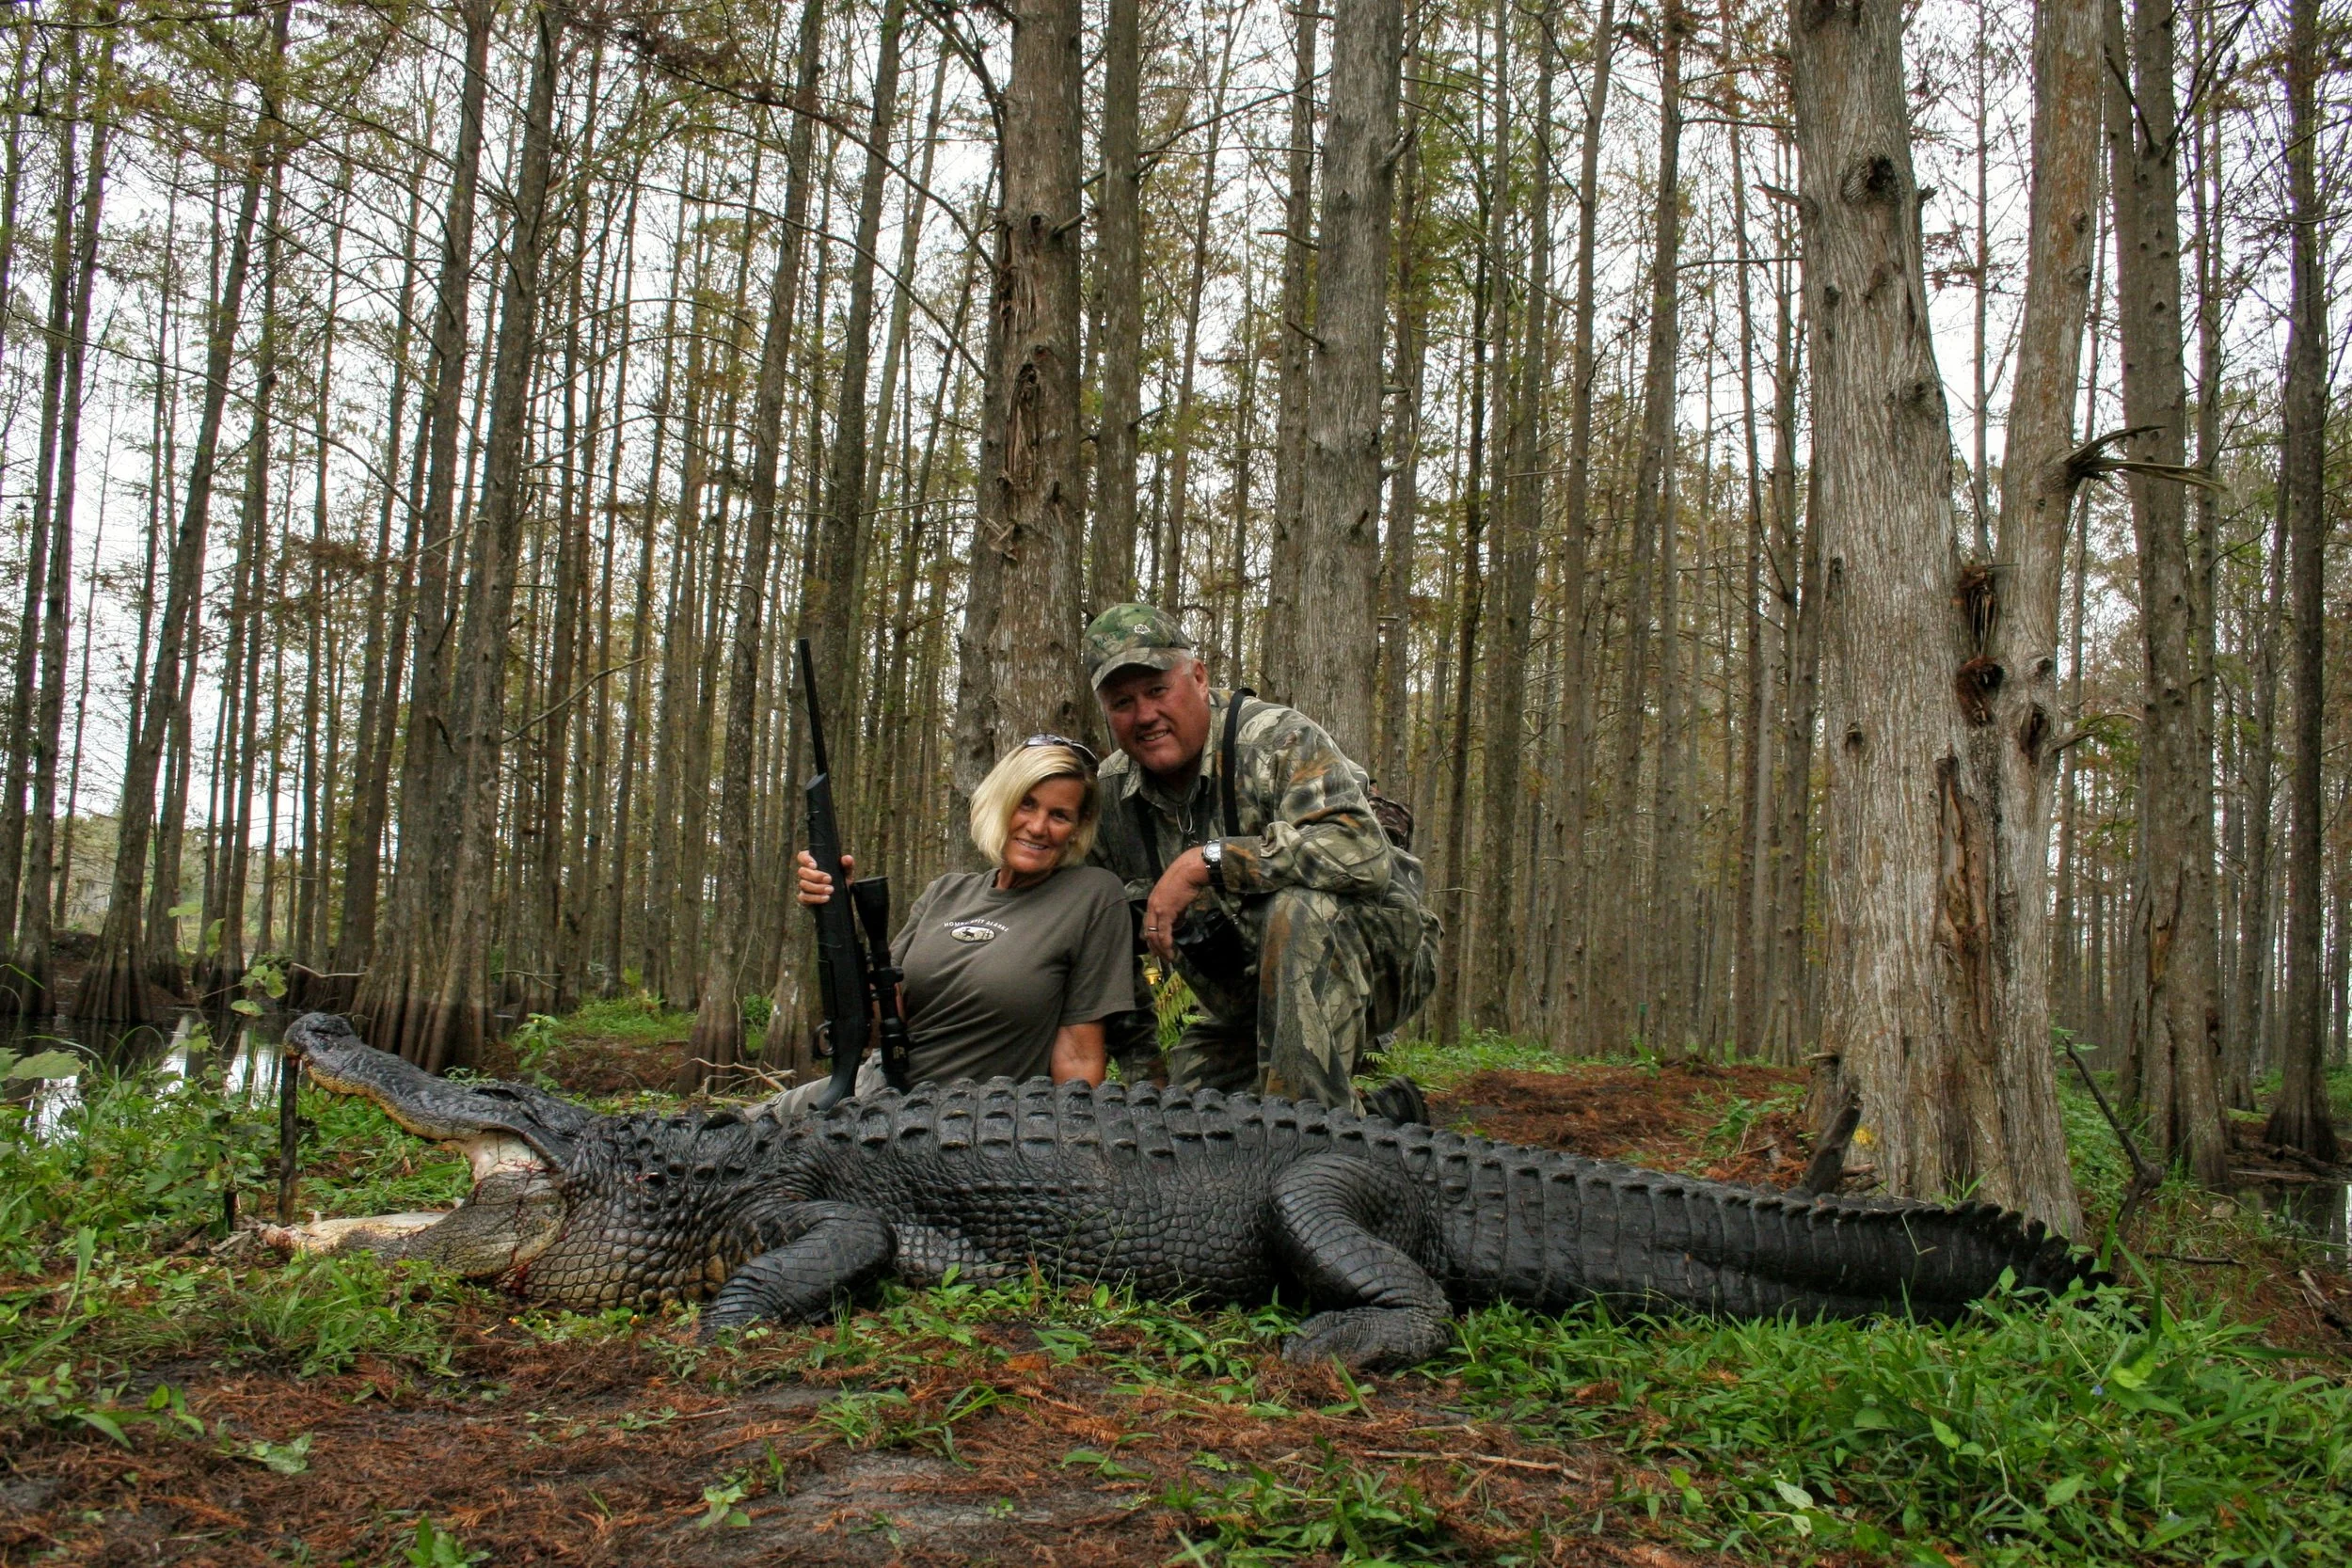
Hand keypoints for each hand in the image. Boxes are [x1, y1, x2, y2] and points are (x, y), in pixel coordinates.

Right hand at [797, 849, 851, 906]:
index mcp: (813, 863)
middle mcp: (806, 874)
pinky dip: (815, 898)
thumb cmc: (840, 881)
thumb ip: (847, 864)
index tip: (814, 865)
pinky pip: (804, 898)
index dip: (805, 859)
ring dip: (817, 887)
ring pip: (803, 884)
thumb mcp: (846, 872)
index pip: (803, 856)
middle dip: (815, 876)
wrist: (841, 899)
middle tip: (829, 879)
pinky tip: (826, 898)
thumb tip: (847, 858)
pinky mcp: (805, 898)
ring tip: (830, 889)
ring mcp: (804, 886)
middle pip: (802, 871)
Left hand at [1143, 847, 1212, 962]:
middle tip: (1161, 957)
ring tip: (1168, 957)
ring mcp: (1157, 909)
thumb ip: (1174, 910)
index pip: (1148, 924)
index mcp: (1153, 901)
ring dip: (1161, 949)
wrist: (1189, 870)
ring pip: (1154, 935)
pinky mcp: (1165, 911)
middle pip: (1148, 932)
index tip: (1157, 948)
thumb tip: (1177, 921)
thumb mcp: (1176, 897)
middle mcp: (1151, 906)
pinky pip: (1164, 932)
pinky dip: (1166, 944)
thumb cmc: (1185, 879)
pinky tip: (1170, 951)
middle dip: (1154, 947)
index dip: (1152, 938)